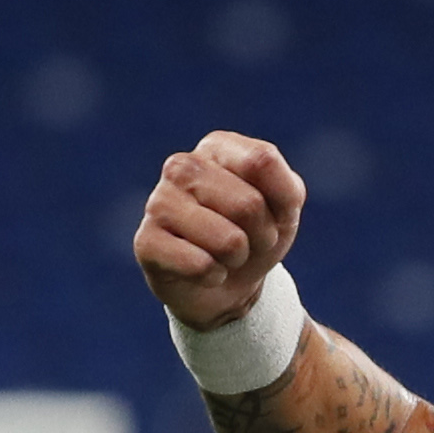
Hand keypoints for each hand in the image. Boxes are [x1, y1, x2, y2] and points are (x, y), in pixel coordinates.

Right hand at [134, 131, 307, 329]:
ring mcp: (158, 202)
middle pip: (249, 205)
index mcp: (216, 147)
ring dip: (237, 258)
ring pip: (229, 240)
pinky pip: (202, 266)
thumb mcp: (286, 208)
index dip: (281, 201)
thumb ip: (287, 187)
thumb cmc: (256, 235)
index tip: (271, 212)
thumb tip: (258, 176)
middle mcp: (181, 166)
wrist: (229, 286)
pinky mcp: (146, 241)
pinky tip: (202, 269)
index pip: (263, 162)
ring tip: (224, 254)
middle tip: (247, 240)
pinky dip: (214, 276)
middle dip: (262, 236)